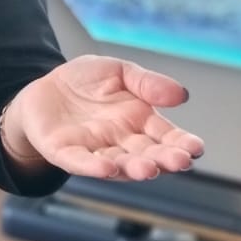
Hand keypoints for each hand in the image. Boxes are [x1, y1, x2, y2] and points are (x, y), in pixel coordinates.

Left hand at [2, 55, 204, 180]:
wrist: (43, 88)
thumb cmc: (86, 83)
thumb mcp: (120, 71)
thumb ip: (148, 83)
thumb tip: (182, 95)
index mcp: (139, 121)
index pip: (165, 136)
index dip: (181, 144)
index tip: (196, 148)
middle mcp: (121, 141)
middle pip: (147, 154)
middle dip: (164, 159)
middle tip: (180, 161)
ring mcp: (94, 150)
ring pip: (119, 164)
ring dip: (134, 168)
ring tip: (149, 169)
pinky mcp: (65, 152)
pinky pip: (81, 162)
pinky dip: (94, 168)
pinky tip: (108, 169)